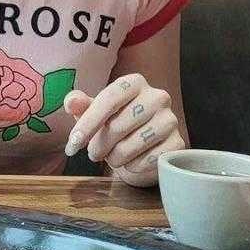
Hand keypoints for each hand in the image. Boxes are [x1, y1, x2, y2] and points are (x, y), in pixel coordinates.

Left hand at [62, 73, 183, 185]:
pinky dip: (133, 166)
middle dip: (98, 146)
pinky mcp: (178, 142)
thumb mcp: (95, 111)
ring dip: (115, 158)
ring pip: (132, 146)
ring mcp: (170, 119)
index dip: (87, 124)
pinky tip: (131, 162)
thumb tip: (71, 101)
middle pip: (118, 126)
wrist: (144, 146)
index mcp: (134, 82)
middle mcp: (157, 96)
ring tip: (113, 157)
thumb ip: (80, 104)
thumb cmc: (115, 123)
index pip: (108, 100)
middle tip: (94, 153)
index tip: (72, 145)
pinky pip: (147, 160)